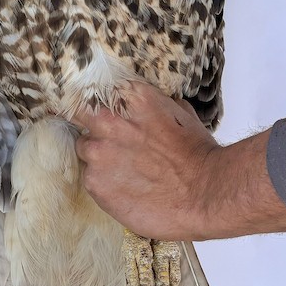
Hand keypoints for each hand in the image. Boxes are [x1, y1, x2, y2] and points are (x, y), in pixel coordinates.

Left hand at [73, 83, 217, 238]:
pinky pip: (90, 178)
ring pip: (85, 149)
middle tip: (108, 139)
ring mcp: (98, 152)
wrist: (206, 194)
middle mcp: (107, 121)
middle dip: (89, 124)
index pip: (96, 91)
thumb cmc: (199, 155)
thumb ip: (157, 106)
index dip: (98, 102)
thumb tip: (153, 104)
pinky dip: (104, 183)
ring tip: (126, 170)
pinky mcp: (94, 181)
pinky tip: (127, 188)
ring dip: (99, 157)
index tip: (99, 109)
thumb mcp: (181, 115)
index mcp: (130, 98)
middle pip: (79, 114)